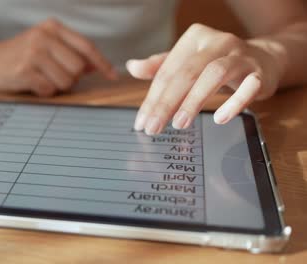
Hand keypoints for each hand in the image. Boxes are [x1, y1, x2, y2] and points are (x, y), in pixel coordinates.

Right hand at [0, 19, 116, 96]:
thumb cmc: (20, 55)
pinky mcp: (24, 70)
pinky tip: (32, 84)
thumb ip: (70, 53)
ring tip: (42, 78)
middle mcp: (44, 36)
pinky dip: (44, 91)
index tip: (112, 76)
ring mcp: (33, 53)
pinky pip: (49, 90)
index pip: (86, 46)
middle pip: (78, 68)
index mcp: (52, 28)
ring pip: (66, 81)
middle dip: (71, 78)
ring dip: (57, 86)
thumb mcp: (46, 46)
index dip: (102, 63)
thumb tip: (96, 66)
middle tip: (54, 75)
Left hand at [126, 23, 281, 133]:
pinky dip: (235, 102)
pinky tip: (219, 119)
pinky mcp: (259, 72)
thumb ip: (160, 66)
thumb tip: (132, 67)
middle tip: (153, 127)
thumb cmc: (217, 62)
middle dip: (166, 103)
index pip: (167, 71)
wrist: (264, 58)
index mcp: (194, 38)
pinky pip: (250, 86)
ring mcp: (240, 56)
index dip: (152, 98)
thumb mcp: (187, 61)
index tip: (142, 122)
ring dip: (194, 100)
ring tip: (179, 124)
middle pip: (186, 73)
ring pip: (214, 74)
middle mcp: (217, 42)